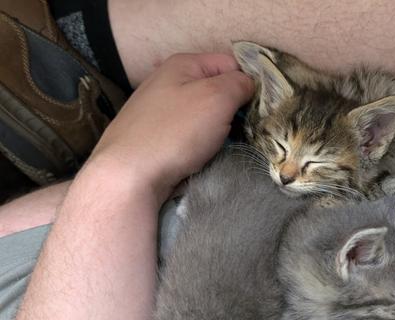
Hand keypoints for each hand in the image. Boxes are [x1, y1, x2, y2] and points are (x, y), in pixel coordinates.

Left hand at [89, 53, 253, 203]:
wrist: (128, 176)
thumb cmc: (174, 132)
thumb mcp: (216, 98)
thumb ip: (239, 84)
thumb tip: (249, 84)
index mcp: (183, 64)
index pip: (231, 63)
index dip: (249, 82)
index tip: (260, 108)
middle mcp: (169, 82)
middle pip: (216, 89)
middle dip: (234, 108)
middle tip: (247, 130)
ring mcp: (160, 110)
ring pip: (204, 114)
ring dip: (219, 128)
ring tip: (226, 145)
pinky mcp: (156, 136)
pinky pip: (189, 133)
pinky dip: (201, 142)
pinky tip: (203, 155)